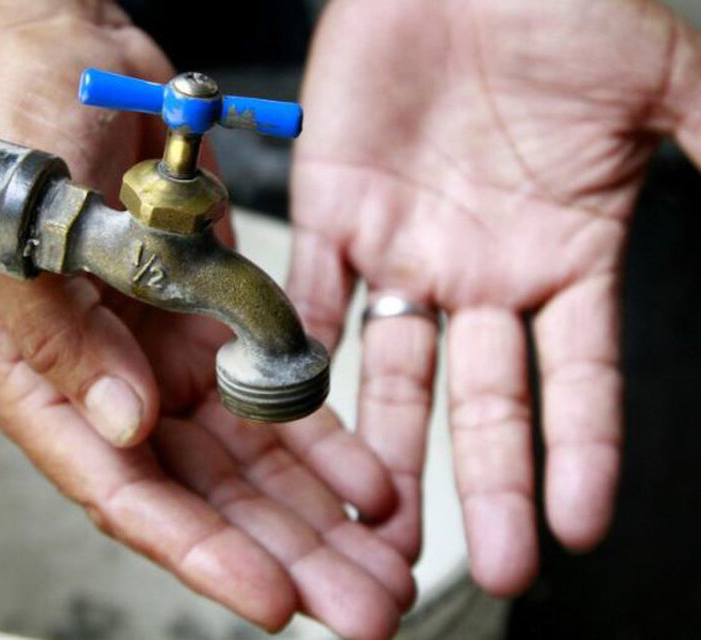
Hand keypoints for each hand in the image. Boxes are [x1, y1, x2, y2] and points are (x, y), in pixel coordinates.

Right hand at [0, 2, 414, 636]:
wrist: (59, 58)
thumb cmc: (14, 138)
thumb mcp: (21, 238)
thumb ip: (65, 340)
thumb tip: (127, 427)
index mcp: (47, 384)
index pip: (126, 493)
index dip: (202, 553)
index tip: (273, 600)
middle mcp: (110, 386)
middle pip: (206, 497)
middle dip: (287, 555)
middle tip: (364, 607)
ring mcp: (165, 358)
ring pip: (251, 461)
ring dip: (320, 514)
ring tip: (388, 562)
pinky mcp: (211, 322)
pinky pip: (274, 394)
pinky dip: (325, 438)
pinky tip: (374, 478)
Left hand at [290, 0, 700, 595]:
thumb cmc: (555, 9)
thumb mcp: (658, 80)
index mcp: (563, 254)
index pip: (579, 379)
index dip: (581, 451)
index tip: (580, 523)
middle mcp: (480, 270)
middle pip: (483, 400)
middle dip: (486, 482)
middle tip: (491, 564)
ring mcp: (402, 248)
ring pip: (392, 370)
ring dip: (387, 447)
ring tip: (380, 523)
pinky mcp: (332, 213)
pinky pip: (311, 298)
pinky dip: (302, 355)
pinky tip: (298, 418)